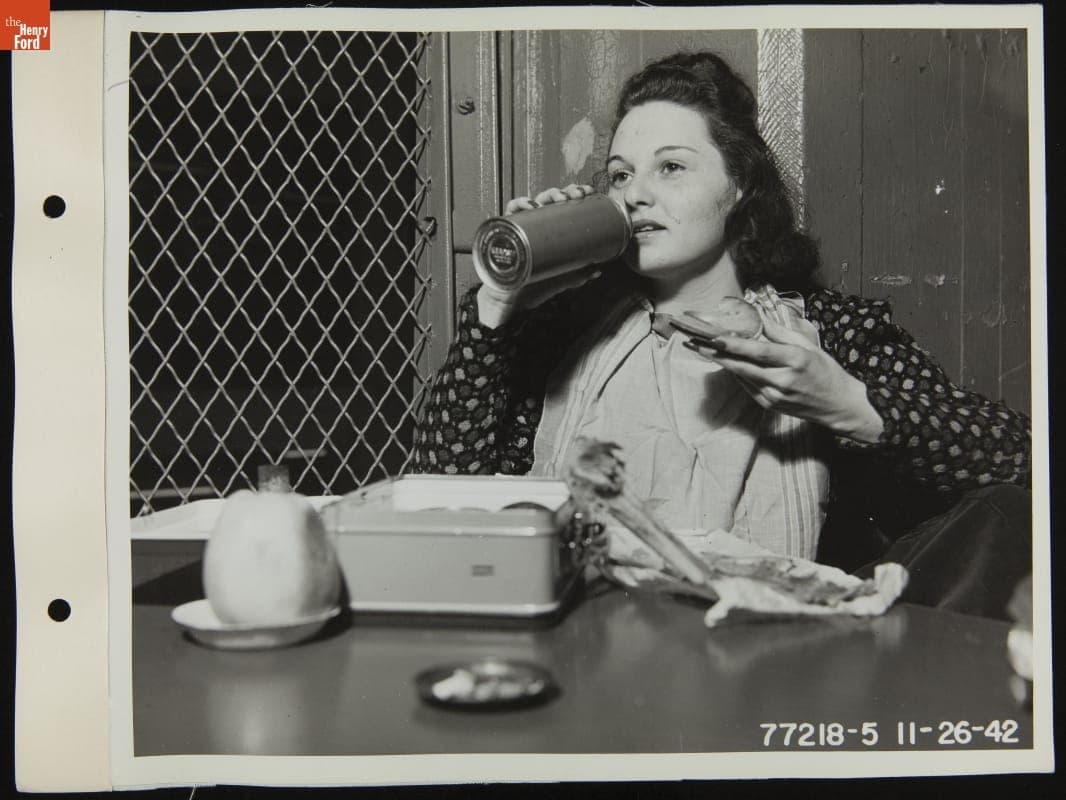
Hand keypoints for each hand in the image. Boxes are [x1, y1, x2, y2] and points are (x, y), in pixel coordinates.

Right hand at [478, 184, 599, 327]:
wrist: (511, 300)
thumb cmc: (532, 286)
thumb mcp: (560, 278)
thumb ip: (577, 275)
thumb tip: (597, 270)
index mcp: (551, 230)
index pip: (564, 204)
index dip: (576, 193)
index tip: (588, 192)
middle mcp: (537, 224)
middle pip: (552, 198)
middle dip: (565, 191)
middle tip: (575, 196)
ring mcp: (522, 226)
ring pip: (535, 199)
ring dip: (548, 194)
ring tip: (558, 200)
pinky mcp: (508, 231)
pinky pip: (511, 210)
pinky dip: (520, 203)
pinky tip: (531, 206)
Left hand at [687, 317, 884, 442]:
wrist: (838, 405)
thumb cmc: (826, 371)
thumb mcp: (808, 346)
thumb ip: (781, 333)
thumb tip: (759, 318)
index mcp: (795, 360)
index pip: (758, 351)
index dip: (734, 344)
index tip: (714, 336)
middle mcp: (782, 380)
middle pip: (742, 365)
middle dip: (716, 353)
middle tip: (695, 342)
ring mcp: (774, 395)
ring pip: (741, 376)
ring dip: (722, 362)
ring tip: (703, 348)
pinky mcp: (769, 405)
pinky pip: (747, 386)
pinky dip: (736, 373)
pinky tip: (725, 362)